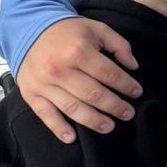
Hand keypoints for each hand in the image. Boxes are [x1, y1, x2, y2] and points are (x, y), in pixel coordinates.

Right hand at [16, 17, 140, 142]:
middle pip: (93, 94)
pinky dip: (58, 128)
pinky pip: (45, 115)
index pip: (109, 74)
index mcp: (78, 51)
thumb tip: (133, 66)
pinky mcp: (31, 94)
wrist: (29, 29)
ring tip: (109, 127)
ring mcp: (44, 84)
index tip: (137, 93)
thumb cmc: (67, 31)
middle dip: (114, 106)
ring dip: (93, 121)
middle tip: (128, 114)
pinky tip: (72, 138)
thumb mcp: (97, 28)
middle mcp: (60, 69)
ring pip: (73, 108)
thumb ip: (119, 45)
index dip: (126, 85)